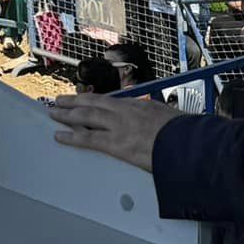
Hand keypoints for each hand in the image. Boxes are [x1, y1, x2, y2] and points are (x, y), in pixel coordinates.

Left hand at [46, 92, 182, 170]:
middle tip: (59, 101)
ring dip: (67, 115)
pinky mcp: (116, 144)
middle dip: (74, 102)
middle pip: (93, 104)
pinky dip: (72, 137)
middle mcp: (125, 112)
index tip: (83, 99)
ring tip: (54, 113)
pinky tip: (59, 136)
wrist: (189, 144)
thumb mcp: (170, 119)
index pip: (109, 101)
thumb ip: (157, 120)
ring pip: (86, 117)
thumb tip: (158, 124)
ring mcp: (119, 127)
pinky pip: (88, 139)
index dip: (93, 100)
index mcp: (138, 106)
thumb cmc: (184, 134)